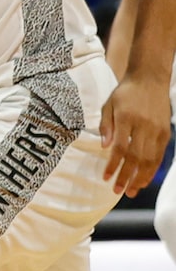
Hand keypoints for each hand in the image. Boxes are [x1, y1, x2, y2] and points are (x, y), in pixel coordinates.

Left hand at [100, 80, 172, 195]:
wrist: (150, 80)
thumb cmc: (125, 93)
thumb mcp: (109, 105)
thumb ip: (106, 126)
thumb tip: (104, 148)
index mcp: (127, 118)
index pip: (120, 147)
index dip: (113, 165)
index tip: (105, 177)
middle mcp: (144, 126)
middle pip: (136, 157)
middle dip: (127, 176)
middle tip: (117, 190)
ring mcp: (158, 130)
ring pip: (150, 159)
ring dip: (141, 178)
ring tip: (131, 191)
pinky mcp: (166, 133)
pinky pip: (160, 155)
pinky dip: (152, 169)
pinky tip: (145, 180)